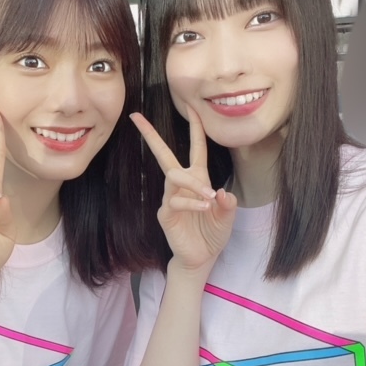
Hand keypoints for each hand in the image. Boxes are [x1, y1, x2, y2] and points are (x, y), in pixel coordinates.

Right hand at [131, 106, 236, 272]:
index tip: (191, 107)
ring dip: (192, 182)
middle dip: (150, 135)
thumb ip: (228, 203)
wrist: (202, 258)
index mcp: (198, 178)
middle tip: (137, 117)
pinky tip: (204, 207)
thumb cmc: (212, 233)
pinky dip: (191, 202)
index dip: (195, 127)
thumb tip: (222, 192)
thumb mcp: (227, 216)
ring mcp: (171, 198)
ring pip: (173, 175)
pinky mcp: (166, 213)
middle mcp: (181, 184)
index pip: (196, 148)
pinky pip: (175, 200)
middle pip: (163, 154)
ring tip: (208, 196)